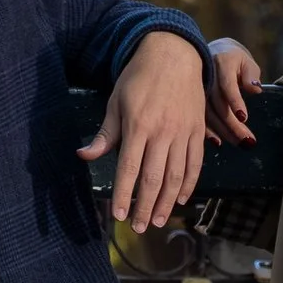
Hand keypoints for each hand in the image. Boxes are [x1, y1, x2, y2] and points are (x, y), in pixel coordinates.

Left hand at [77, 32, 205, 231]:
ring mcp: (183, 132)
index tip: (119, 216)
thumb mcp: (116, 102)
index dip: (124, 195)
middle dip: (146, 207)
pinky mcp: (198, 130)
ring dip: (167, 202)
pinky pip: (195, 163)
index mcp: (138, 125)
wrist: (173, 54)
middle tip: (140, 228)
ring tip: (159, 221)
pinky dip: (190, 184)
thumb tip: (83, 156)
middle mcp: (162, 132)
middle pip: (154, 179)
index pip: (129, 168)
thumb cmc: (138, 78)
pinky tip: (181, 199)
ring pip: (176, 176)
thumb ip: (105, 134)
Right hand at [206, 37, 260, 147]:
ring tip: (240, 143)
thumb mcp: (246, 61)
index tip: (244, 117)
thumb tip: (255, 88)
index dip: (235, 101)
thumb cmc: (234, 59)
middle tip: (248, 140)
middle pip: (218, 104)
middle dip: (233, 124)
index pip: (227, 85)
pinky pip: (199, 117)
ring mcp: (197, 89)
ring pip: (209, 113)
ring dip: (223, 131)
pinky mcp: (193, 100)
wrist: (212, 52)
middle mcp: (207, 76)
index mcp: (221, 63)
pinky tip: (218, 142)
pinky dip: (208, 131)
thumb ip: (251, 74)